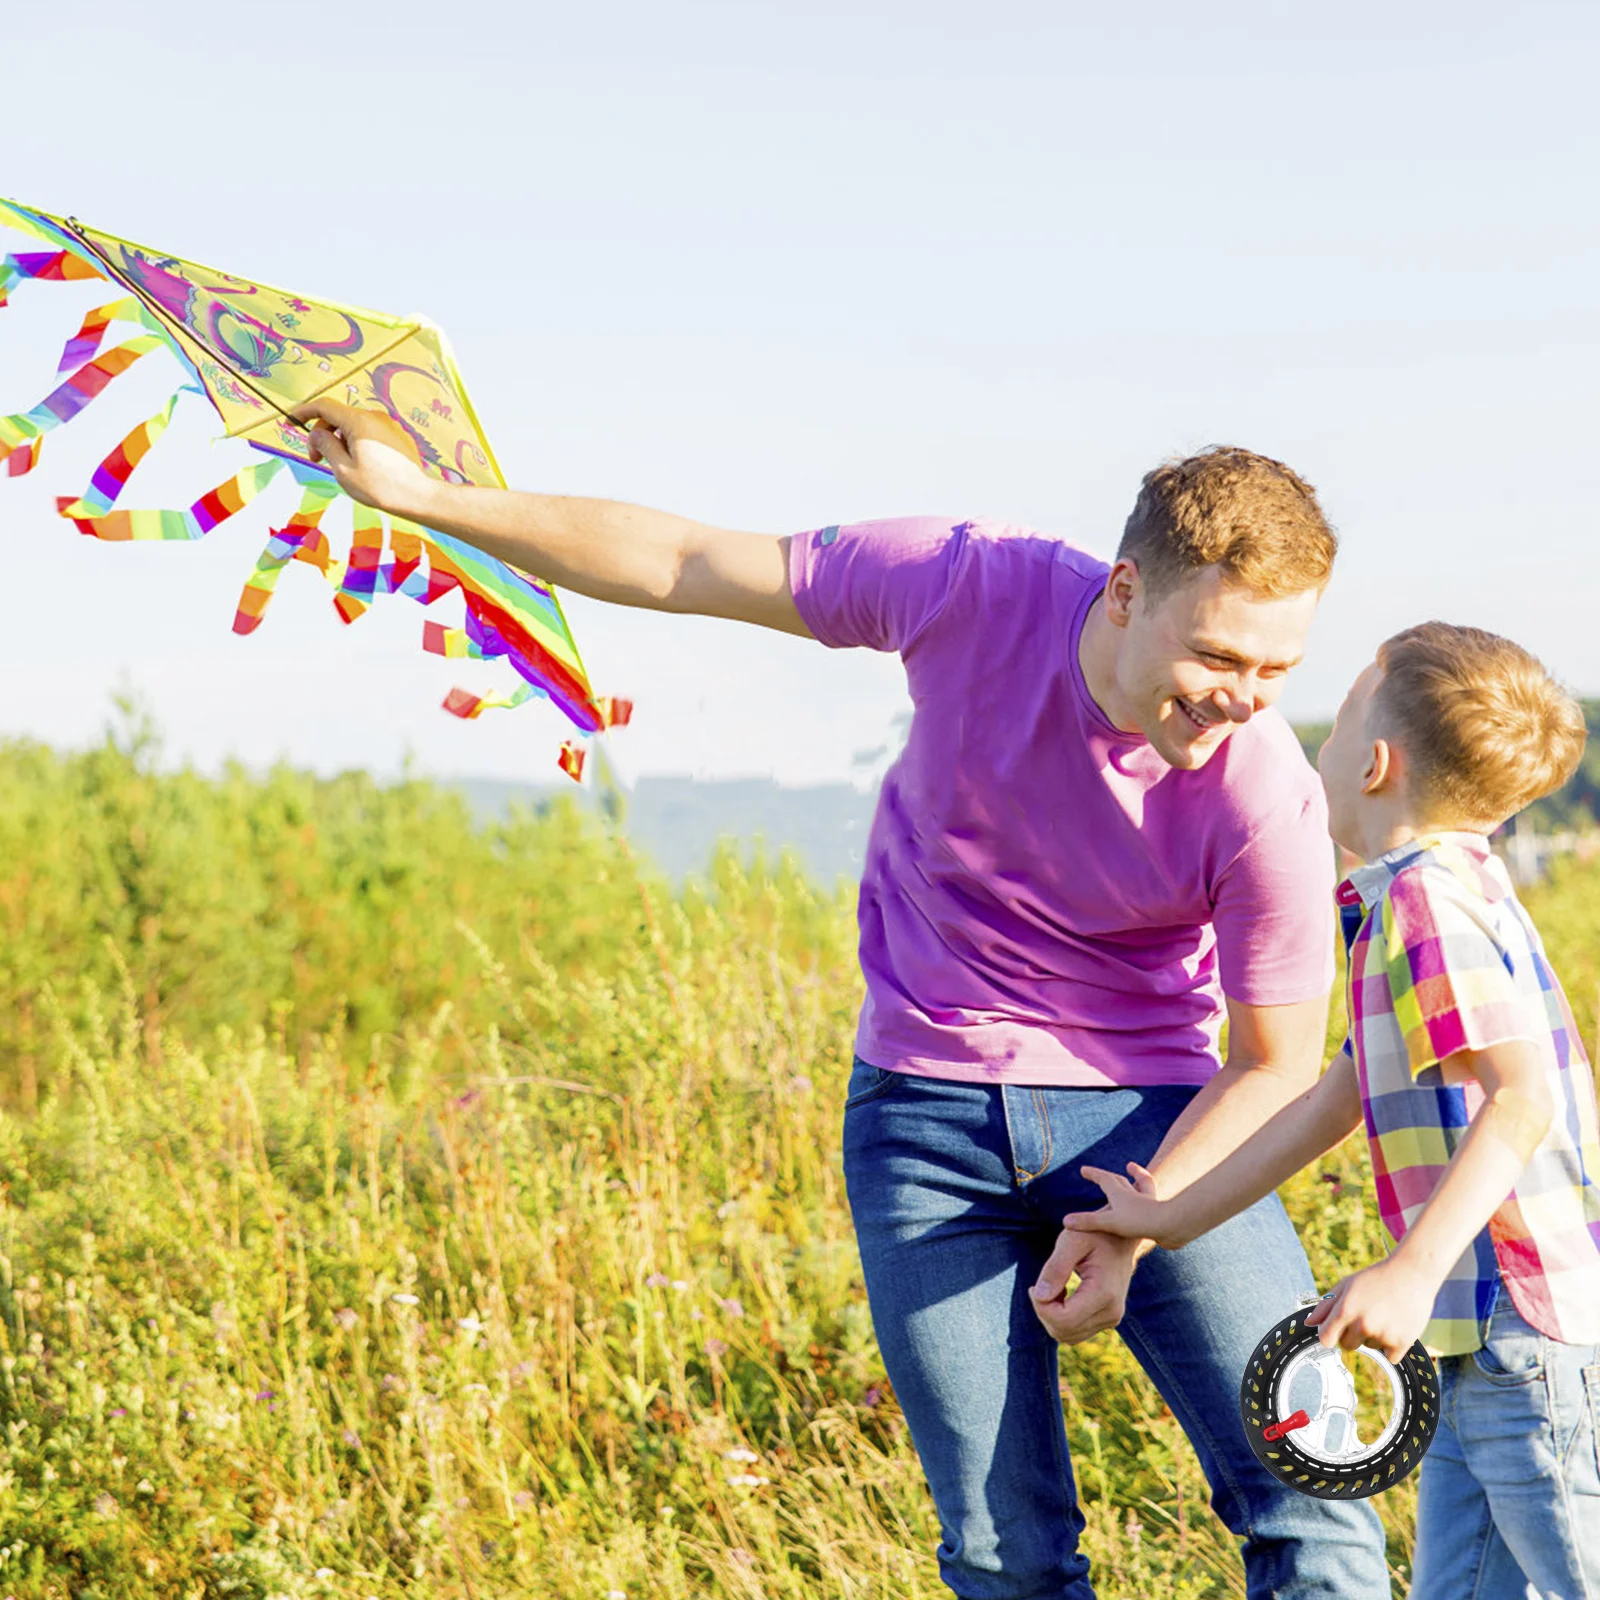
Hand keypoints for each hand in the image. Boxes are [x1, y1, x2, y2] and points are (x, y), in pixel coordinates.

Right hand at [292, 398, 431, 516]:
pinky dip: (357, 443)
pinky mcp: (398, 436)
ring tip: (341, 466)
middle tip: (316, 459)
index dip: (304, 411)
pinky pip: (370, 433)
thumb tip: (317, 433)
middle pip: (339, 417)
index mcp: (359, 421)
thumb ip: (325, 446)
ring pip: (354, 426)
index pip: (324, 406)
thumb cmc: (379, 487)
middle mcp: (375, 417)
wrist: (417, 497)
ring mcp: (389, 425)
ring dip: (340, 440)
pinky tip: (360, 465)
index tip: (291, 421)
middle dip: (322, 434)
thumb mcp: (342, 469)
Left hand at [1029, 1226, 1139, 1344]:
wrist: (1121, 1237)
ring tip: (1053, 1288)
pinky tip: (1062, 1295)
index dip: (1040, 1307)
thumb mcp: (1071, 1240)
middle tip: (1040, 1285)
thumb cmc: (1094, 1234)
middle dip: (1043, 1311)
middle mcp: (1111, 1312)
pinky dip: (1061, 1319)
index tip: (1033, 1286)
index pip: (1063, 1319)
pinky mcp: (1108, 1320)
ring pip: (1068, 1336)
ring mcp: (1112, 1319)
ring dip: (1051, 1316)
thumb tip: (1039, 1296)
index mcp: (1103, 1293)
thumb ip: (1055, 1268)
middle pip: (1063, 1331)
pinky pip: (1076, 1332)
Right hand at [1060, 1161, 1185, 1249]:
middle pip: (1119, 1180)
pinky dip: (1147, 1196)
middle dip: (1108, 1176)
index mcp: (1120, 1193)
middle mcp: (1133, 1194)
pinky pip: (1151, 1200)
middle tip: (1101, 1174)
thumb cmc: (1139, 1222)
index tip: (1083, 1170)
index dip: (1093, 1174)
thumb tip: (1065, 1221)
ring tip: (1133, 1170)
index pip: (1103, 1179)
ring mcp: (1147, 1202)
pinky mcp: (1158, 1213)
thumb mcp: (1109, 1222)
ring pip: (1140, 1185)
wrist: (1171, 1226)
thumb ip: (1088, 1222)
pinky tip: (1148, 1201)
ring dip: (1136, 1177)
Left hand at [1304, 1257, 1435, 1361]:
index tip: (1334, 1332)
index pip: (1326, 1339)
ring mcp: (1383, 1334)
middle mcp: (1363, 1323)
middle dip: (1352, 1335)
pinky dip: (1392, 1347)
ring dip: (1374, 1336)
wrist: (1412, 1273)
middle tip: (1365, 1316)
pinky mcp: (1402, 1342)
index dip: (1329, 1336)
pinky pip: (1390, 1357)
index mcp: (1346, 1309)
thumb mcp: (1346, 1285)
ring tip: (1384, 1315)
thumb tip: (1309, 1323)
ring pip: (1370, 1347)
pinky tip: (1396, 1326)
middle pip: (1347, 1345)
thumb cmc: (1376, 1278)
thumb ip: (1326, 1305)